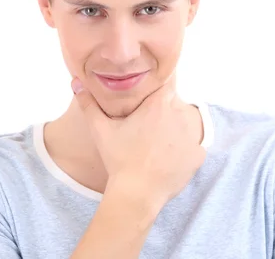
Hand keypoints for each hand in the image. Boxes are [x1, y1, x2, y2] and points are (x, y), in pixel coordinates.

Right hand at [71, 75, 206, 209]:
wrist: (137, 193)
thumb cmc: (119, 159)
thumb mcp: (100, 129)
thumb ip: (88, 104)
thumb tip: (75, 82)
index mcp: (158, 104)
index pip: (165, 87)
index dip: (157, 93)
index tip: (149, 103)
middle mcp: (180, 115)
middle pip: (177, 105)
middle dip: (166, 112)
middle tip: (150, 128)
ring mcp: (192, 135)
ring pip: (188, 123)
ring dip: (178, 128)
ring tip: (160, 143)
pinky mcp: (198, 154)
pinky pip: (195, 146)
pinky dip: (186, 150)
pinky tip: (170, 157)